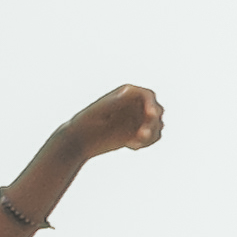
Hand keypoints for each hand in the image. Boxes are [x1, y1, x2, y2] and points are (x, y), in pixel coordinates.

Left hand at [52, 85, 167, 163]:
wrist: (80, 140)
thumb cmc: (85, 122)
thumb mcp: (99, 111)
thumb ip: (115, 101)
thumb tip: (129, 91)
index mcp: (126, 94)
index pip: (147, 96)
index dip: (152, 104)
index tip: (151, 115)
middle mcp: (136, 105)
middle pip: (156, 110)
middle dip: (152, 122)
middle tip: (142, 135)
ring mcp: (139, 119)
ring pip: (157, 125)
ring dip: (150, 134)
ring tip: (134, 142)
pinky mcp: (139, 133)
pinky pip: (153, 137)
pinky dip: (147, 142)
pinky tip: (131, 145)